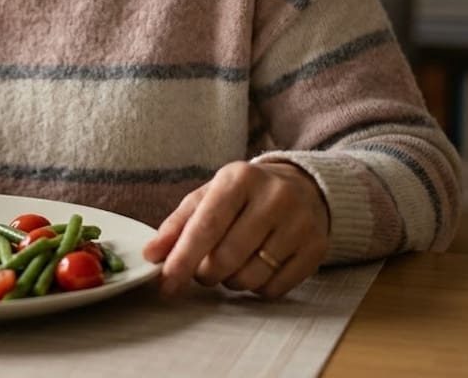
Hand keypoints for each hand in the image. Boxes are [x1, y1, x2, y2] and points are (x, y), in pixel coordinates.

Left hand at [142, 161, 329, 298]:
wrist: (302, 187)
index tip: (166, 283)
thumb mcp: (208, 196)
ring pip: (250, 277)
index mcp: (239, 179)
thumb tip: (151, 255)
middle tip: (205, 268)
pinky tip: (258, 267)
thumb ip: (177, 225)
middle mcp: (274, 197)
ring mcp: (300, 223)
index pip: (206, 227)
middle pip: (226, 257)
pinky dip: (257, 287)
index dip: (183, 259)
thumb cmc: (243, 195)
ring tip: (233, 263)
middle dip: (206, 273)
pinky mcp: (316, 248)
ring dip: (231, 281)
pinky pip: (274, 289)